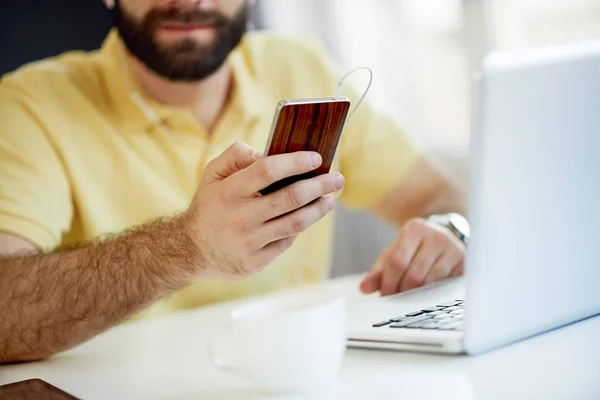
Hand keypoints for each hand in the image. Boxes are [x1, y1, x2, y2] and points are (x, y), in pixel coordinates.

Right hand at [182, 142, 343, 278]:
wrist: (190, 250)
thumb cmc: (209, 206)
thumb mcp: (211, 175)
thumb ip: (235, 155)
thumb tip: (265, 152)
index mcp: (229, 192)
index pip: (268, 170)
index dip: (295, 162)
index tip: (316, 157)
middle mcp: (240, 217)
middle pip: (290, 198)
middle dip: (319, 186)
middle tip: (337, 179)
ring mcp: (249, 242)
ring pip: (295, 223)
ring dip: (319, 209)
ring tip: (331, 199)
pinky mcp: (255, 261)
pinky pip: (286, 242)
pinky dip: (300, 228)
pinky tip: (308, 217)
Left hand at [359, 218, 464, 295]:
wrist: (444, 236)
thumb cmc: (415, 248)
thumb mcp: (394, 253)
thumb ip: (378, 271)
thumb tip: (363, 288)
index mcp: (414, 229)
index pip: (396, 262)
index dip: (388, 283)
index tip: (384, 296)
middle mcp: (436, 235)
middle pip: (413, 275)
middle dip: (401, 292)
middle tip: (396, 300)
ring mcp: (453, 248)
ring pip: (429, 282)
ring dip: (416, 295)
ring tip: (409, 298)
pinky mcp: (464, 262)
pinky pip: (445, 286)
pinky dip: (432, 294)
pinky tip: (426, 295)